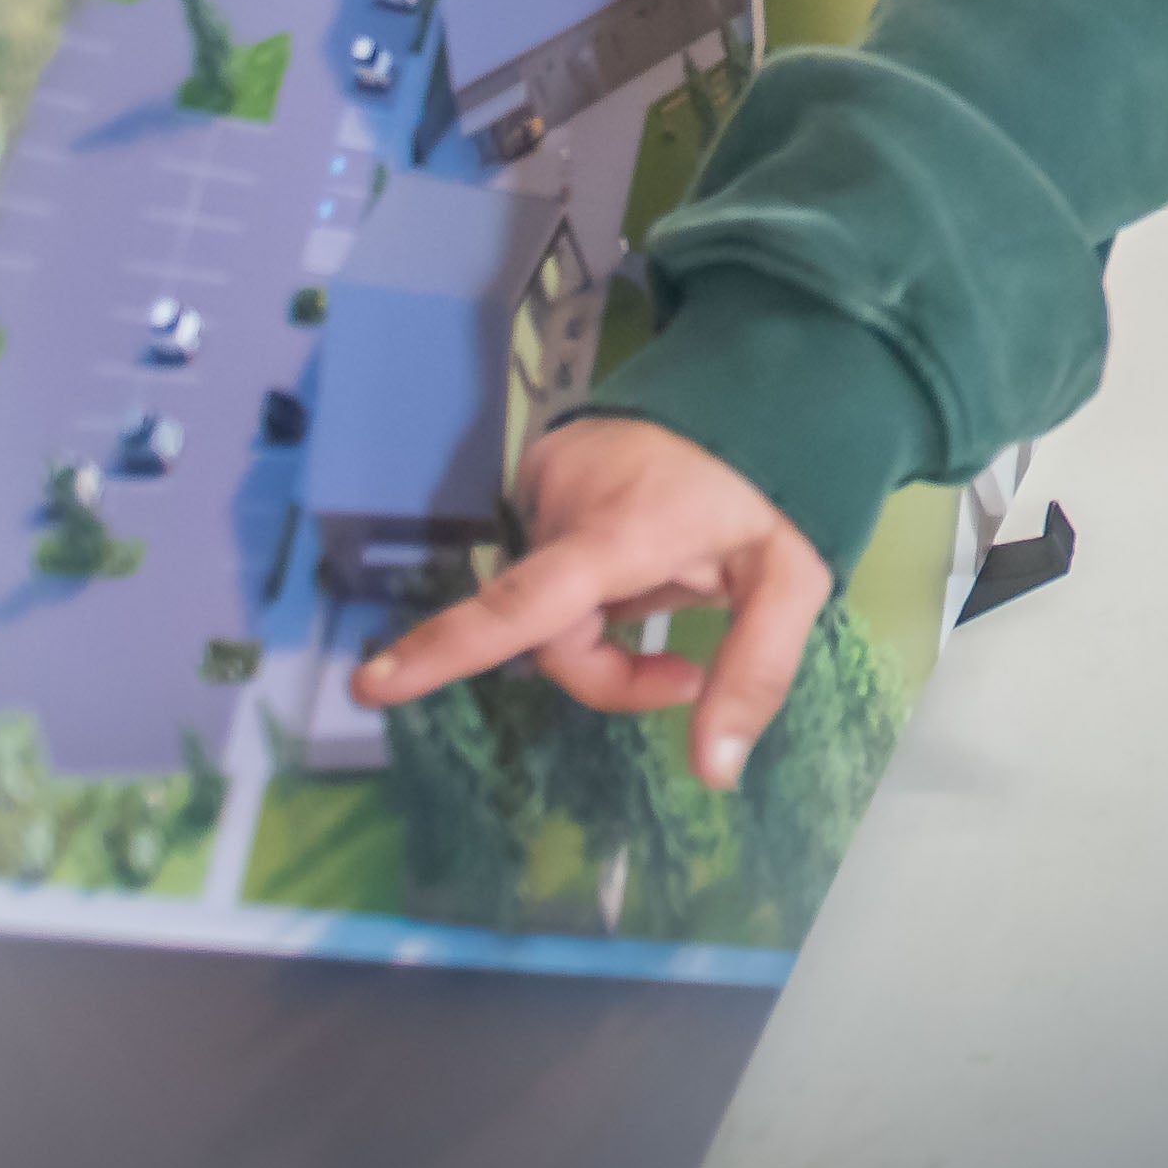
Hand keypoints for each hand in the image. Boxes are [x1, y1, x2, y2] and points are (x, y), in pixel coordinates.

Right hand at [354, 415, 833, 792]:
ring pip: (544, 606)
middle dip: (611, 671)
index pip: (524, 602)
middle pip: (548, 634)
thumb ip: (755, 673)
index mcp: (623, 531)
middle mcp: (564, 501)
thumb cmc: (772, 491)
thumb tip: (712, 774)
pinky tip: (641, 557)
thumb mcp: (795, 583)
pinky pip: (547, 566)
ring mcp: (545, 480)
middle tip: (688, 676)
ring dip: (600, 624)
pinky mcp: (538, 474)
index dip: (448, 648)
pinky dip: (588, 586)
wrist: (753, 393)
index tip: (372, 684)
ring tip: (673, 585)